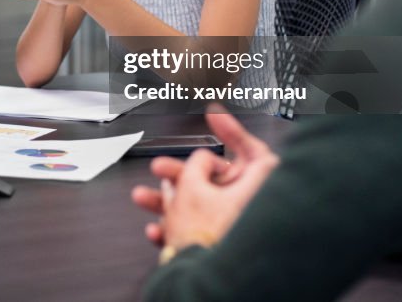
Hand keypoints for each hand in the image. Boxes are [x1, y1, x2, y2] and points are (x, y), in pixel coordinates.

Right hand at [131, 105, 278, 249]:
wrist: (203, 286)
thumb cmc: (208, 238)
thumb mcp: (193, 186)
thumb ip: (195, 164)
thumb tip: (198, 160)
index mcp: (257, 186)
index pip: (252, 148)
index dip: (232, 129)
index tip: (215, 116)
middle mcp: (252, 206)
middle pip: (216, 178)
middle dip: (181, 172)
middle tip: (162, 168)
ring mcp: (237, 227)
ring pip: (201, 204)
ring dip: (169, 200)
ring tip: (145, 198)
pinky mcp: (223, 246)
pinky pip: (197, 229)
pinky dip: (175, 226)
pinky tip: (157, 229)